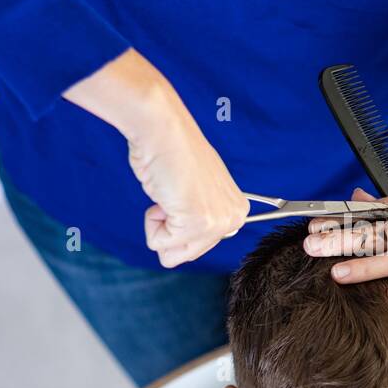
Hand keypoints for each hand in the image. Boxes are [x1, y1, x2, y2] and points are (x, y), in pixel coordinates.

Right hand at [126, 92, 249, 267]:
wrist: (163, 131)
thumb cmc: (172, 154)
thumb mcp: (196, 191)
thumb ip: (199, 217)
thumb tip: (181, 248)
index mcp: (236, 210)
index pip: (201, 245)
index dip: (179, 224)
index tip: (182, 194)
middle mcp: (233, 218)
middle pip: (187, 255)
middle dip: (169, 229)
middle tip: (173, 195)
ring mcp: (217, 223)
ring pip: (172, 255)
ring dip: (160, 227)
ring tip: (169, 195)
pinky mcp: (197, 224)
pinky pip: (159, 244)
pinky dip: (151, 222)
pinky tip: (164, 194)